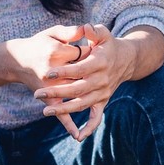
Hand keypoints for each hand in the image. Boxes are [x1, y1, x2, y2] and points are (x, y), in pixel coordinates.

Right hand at [7, 25, 93, 139]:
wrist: (18, 59)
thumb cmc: (40, 43)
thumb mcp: (53, 32)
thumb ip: (70, 31)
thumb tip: (86, 29)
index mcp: (56, 52)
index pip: (83, 54)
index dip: (92, 51)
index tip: (94, 49)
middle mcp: (53, 71)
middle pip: (81, 74)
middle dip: (91, 72)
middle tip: (95, 67)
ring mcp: (50, 88)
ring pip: (74, 94)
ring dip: (87, 93)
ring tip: (97, 90)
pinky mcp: (48, 99)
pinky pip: (60, 113)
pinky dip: (68, 124)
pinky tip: (78, 135)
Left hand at [32, 23, 129, 140]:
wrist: (126, 60)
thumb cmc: (108, 44)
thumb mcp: (103, 33)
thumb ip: (94, 30)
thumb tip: (85, 27)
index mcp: (100, 63)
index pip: (79, 69)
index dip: (63, 71)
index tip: (47, 73)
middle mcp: (102, 80)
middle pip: (77, 89)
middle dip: (56, 92)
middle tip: (37, 94)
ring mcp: (103, 93)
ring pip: (82, 104)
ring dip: (64, 109)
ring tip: (45, 110)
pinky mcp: (103, 101)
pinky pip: (97, 117)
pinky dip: (89, 128)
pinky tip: (77, 136)